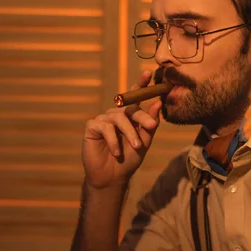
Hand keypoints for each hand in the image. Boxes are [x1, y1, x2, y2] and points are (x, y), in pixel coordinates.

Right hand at [83, 71, 161, 188]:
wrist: (113, 177)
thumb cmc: (129, 160)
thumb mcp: (144, 142)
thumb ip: (150, 125)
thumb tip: (157, 103)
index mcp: (129, 116)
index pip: (136, 97)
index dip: (141, 83)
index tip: (149, 73)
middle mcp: (116, 114)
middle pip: (130, 108)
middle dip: (142, 117)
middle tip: (151, 126)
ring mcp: (103, 119)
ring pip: (119, 118)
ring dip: (129, 133)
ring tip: (136, 147)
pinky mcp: (92, 127)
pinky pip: (105, 127)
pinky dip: (113, 140)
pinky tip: (116, 152)